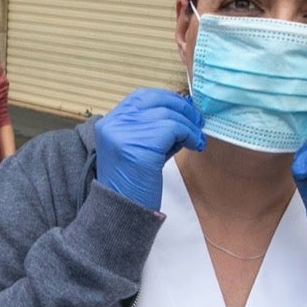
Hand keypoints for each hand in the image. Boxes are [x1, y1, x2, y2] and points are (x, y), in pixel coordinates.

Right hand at [94, 89, 204, 210]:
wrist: (122, 210)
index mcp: (110, 122)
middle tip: (196, 121)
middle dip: (181, 109)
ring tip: (197, 138)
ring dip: (189, 125)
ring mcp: (126, 132)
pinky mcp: (142, 144)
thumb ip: (154, 128)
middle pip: (156, 100)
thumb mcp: (139, 147)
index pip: (141, 96)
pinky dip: (190, 135)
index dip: (166, 99)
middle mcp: (115, 123)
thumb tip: (184, 111)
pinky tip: (195, 145)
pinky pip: (174, 128)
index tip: (183, 108)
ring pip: (169, 114)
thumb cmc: (133, 182)